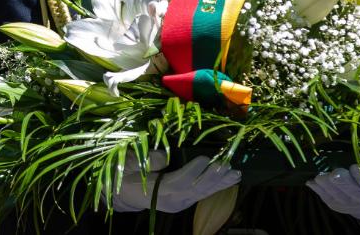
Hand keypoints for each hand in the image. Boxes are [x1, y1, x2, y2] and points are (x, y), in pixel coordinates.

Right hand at [112, 151, 240, 213]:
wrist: (122, 194)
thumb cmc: (125, 175)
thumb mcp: (129, 164)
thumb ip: (146, 161)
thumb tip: (164, 157)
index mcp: (157, 191)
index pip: (179, 181)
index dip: (193, 171)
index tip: (205, 158)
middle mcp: (172, 200)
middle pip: (196, 189)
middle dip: (214, 178)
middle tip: (229, 167)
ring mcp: (180, 203)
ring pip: (203, 193)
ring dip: (221, 183)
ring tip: (236, 174)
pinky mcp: (184, 201)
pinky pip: (202, 194)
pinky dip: (216, 187)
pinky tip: (229, 180)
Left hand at [306, 151, 359, 223]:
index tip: (354, 167)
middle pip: (355, 193)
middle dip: (343, 183)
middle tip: (334, 174)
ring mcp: (355, 205)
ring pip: (341, 198)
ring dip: (329, 187)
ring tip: (320, 176)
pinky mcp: (342, 206)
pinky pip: (331, 201)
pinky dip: (320, 193)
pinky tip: (312, 182)